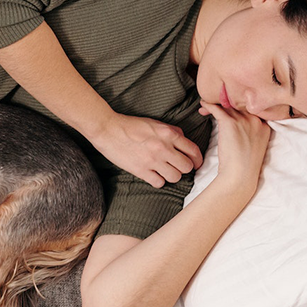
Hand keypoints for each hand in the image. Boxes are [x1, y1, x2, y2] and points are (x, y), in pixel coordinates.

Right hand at [88, 113, 203, 187]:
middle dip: (184, 168)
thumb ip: (172, 131)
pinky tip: (153, 175)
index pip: (194, 151)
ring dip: (172, 175)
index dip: (198, 160)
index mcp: (169, 134)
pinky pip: (159, 183)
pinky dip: (158, 181)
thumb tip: (184, 140)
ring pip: (175, 177)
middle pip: (187, 167)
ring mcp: (152, 161)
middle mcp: (163, 148)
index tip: (196, 164)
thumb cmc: (130, 125)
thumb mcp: (155, 123)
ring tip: (164, 171)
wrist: (108, 129)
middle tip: (177, 167)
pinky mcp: (141, 170)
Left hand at [198, 101, 270, 189]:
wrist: (240, 175)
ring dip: (215, 105)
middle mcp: (256, 120)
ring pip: (227, 105)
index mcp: (264, 126)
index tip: (228, 109)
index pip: (250, 109)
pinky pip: (216, 108)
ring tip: (205, 108)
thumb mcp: (254, 145)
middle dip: (225, 104)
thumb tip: (238, 126)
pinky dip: (208, 105)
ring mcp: (244, 120)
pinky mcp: (230, 123)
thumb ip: (250, 132)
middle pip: (239, 104)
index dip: (238, 107)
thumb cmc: (244, 165)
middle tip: (214, 107)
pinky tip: (202, 105)